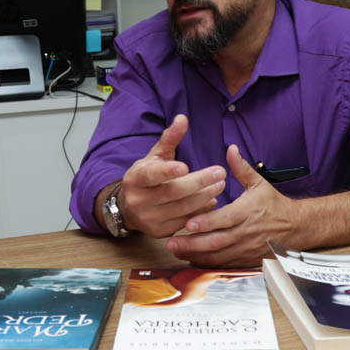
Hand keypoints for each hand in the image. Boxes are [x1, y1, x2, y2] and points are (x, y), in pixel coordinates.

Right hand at [117, 114, 226, 237]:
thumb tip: (183, 118)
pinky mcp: (160, 232)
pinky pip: (184, 222)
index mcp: (136, 178)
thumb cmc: (147, 177)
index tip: (186, 166)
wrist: (129, 208)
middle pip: (172, 192)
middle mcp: (139, 200)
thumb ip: (170, 138)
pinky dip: (200, 212)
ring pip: (181, 209)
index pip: (151, 175)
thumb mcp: (155, 156)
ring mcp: (149, 219)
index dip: (167, 171)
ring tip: (220, 185)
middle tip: (220, 172)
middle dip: (199, 182)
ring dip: (204, 197)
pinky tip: (212, 201)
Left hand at [165, 144, 298, 266]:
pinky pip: (223, 264)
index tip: (188, 223)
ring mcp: (246, 248)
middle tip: (172, 242)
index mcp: (248, 211)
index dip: (206, 222)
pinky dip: (206, 263)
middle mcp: (246, 232)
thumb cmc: (273, 204)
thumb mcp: (259, 183)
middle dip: (193, 243)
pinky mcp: (245, 259)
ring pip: (218, 255)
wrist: (294, 227)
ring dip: (196, 255)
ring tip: (176, 251)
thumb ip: (241, 168)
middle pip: (217, 241)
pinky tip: (191, 258)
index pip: (225, 219)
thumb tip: (230, 148)